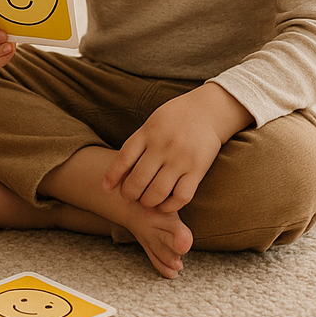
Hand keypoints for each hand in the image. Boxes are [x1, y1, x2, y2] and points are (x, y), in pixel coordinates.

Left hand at [102, 84, 252, 212]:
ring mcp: (180, 159)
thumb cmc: (176, 118)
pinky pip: (181, 196)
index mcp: (147, 133)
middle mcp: (162, 146)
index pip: (123, 158)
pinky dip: (170, 206)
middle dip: (130, 194)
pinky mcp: (197, 169)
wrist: (208, 109)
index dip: (112, 177)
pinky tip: (165, 205)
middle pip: (138, 180)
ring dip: (147, 203)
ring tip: (146, 202)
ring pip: (157, 192)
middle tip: (130, 197)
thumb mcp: (152, 122)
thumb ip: (138, 143)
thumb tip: (120, 169)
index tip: (107, 188)